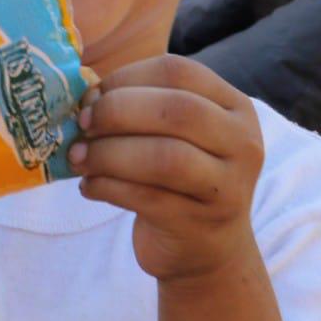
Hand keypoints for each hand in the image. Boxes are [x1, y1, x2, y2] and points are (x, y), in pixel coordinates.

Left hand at [68, 55, 263, 282]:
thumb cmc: (177, 178)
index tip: (92, 96)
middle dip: (116, 111)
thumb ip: (140, 106)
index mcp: (233, 106)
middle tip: (82, 124)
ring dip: (108, 153)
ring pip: (164, 156)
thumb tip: (87, 98)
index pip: (179, 71)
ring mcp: (228, 187)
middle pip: (176, 110)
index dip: (126, 77)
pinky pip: (147, 197)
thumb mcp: (173, 133)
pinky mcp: (201, 224)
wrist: (205, 249)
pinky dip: (107, 187)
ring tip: (78, 158)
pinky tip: (89, 186)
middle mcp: (242, 142)